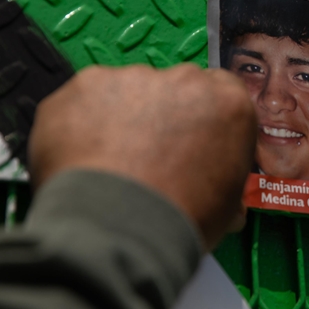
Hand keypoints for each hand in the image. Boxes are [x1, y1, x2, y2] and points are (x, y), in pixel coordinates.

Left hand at [28, 64, 256, 250]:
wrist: (120, 229)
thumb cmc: (183, 219)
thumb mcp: (225, 207)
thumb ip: (224, 184)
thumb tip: (226, 206)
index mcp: (229, 103)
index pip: (222, 92)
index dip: (204, 119)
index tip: (191, 141)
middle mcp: (184, 79)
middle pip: (176, 88)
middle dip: (163, 114)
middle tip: (148, 156)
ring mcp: (131, 78)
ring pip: (127, 92)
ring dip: (122, 119)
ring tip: (109, 163)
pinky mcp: (84, 85)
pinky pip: (84, 103)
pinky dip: (80, 125)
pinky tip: (80, 160)